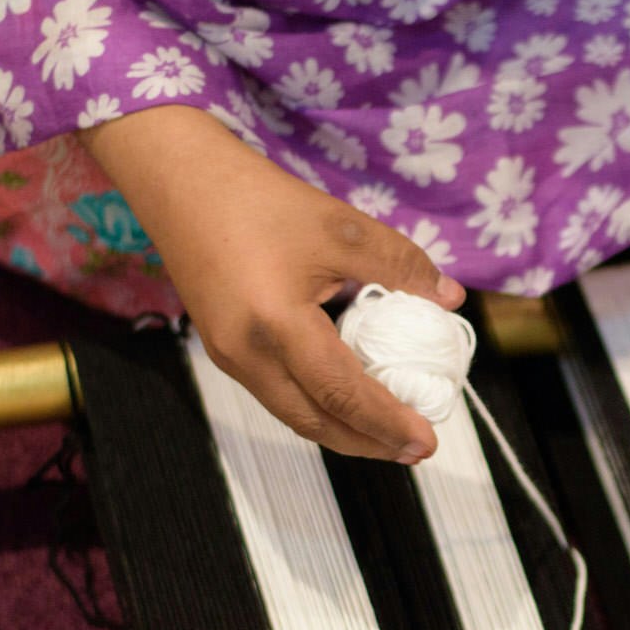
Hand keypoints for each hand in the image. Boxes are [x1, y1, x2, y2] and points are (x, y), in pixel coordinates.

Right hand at [82, 106, 463, 461]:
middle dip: (369, 443)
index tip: (427, 441)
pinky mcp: (223, 349)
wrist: (179, 180)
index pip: (342, 393)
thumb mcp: (340, 227)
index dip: (387, 422)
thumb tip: (450, 297)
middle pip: (315, 422)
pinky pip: (278, 394)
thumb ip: (400, 264)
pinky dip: (318, 407)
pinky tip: (348, 400)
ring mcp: (228, 356)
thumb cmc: (258, 200)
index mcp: (275, 325)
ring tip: (389, 434)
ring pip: (293, 414)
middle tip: (416, 449)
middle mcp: (245, 353)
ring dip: (343, 430)